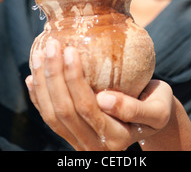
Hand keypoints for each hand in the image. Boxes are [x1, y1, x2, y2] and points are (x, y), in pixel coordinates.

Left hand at [25, 39, 173, 150]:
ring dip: (43, 83)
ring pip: (52, 115)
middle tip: (52, 44)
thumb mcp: (157, 109)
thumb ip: (133, 108)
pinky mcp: (72, 135)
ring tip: (39, 54)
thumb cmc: (157, 106)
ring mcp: (80, 142)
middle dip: (54, 75)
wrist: (152, 119)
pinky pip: (49, 118)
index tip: (69, 50)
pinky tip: (32, 77)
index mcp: (115, 138)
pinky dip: (38, 97)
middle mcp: (93, 146)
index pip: (87, 108)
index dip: (74, 79)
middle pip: (65, 111)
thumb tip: (103, 99)